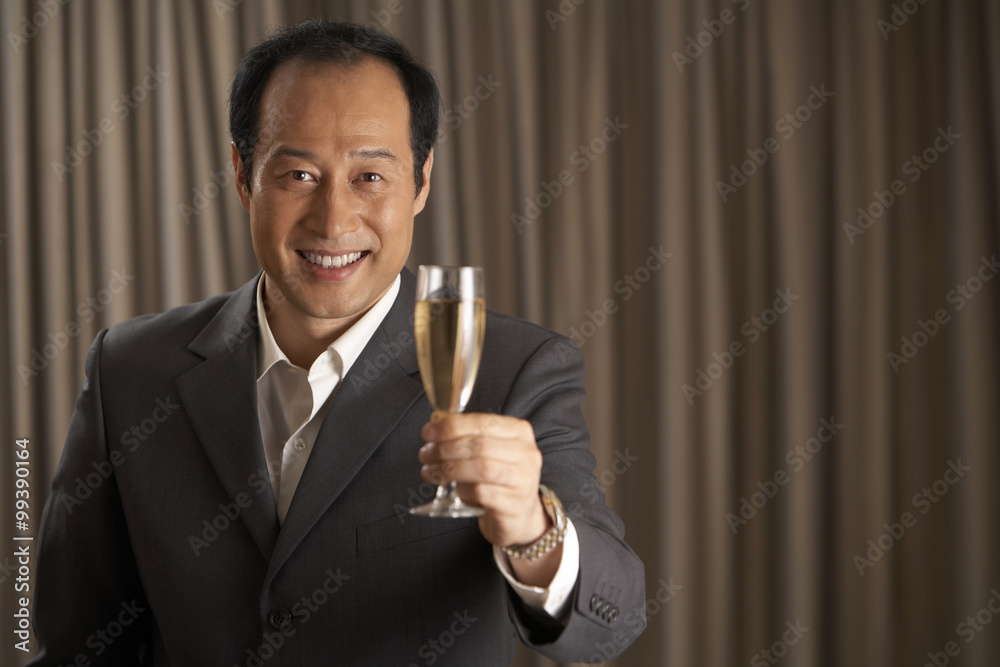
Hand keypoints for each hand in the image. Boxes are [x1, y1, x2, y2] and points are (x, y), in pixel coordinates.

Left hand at [419, 413, 561, 585]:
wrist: (518, 514)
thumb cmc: (498, 478)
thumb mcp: (486, 451)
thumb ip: (464, 435)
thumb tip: (436, 422)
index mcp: (519, 432)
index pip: (483, 423)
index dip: (452, 426)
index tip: (428, 432)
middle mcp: (526, 453)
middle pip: (480, 445)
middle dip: (446, 448)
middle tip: (426, 454)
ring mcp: (523, 479)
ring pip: (481, 468)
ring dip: (449, 468)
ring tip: (431, 471)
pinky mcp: (514, 504)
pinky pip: (481, 493)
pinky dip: (462, 489)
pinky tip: (451, 489)